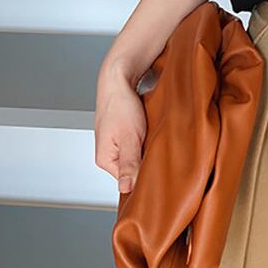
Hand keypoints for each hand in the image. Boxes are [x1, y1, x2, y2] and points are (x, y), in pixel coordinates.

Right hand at [94, 67, 147, 193]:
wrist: (119, 79)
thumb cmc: (121, 106)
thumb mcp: (130, 138)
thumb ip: (129, 163)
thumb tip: (126, 188)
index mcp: (105, 159)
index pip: (127, 181)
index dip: (144, 178)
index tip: (159, 175)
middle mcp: (109, 153)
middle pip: (132, 169)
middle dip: (147, 164)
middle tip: (161, 155)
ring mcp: (116, 143)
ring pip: (137, 155)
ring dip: (148, 150)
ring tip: (155, 141)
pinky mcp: (124, 133)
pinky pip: (138, 144)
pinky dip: (147, 140)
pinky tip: (153, 134)